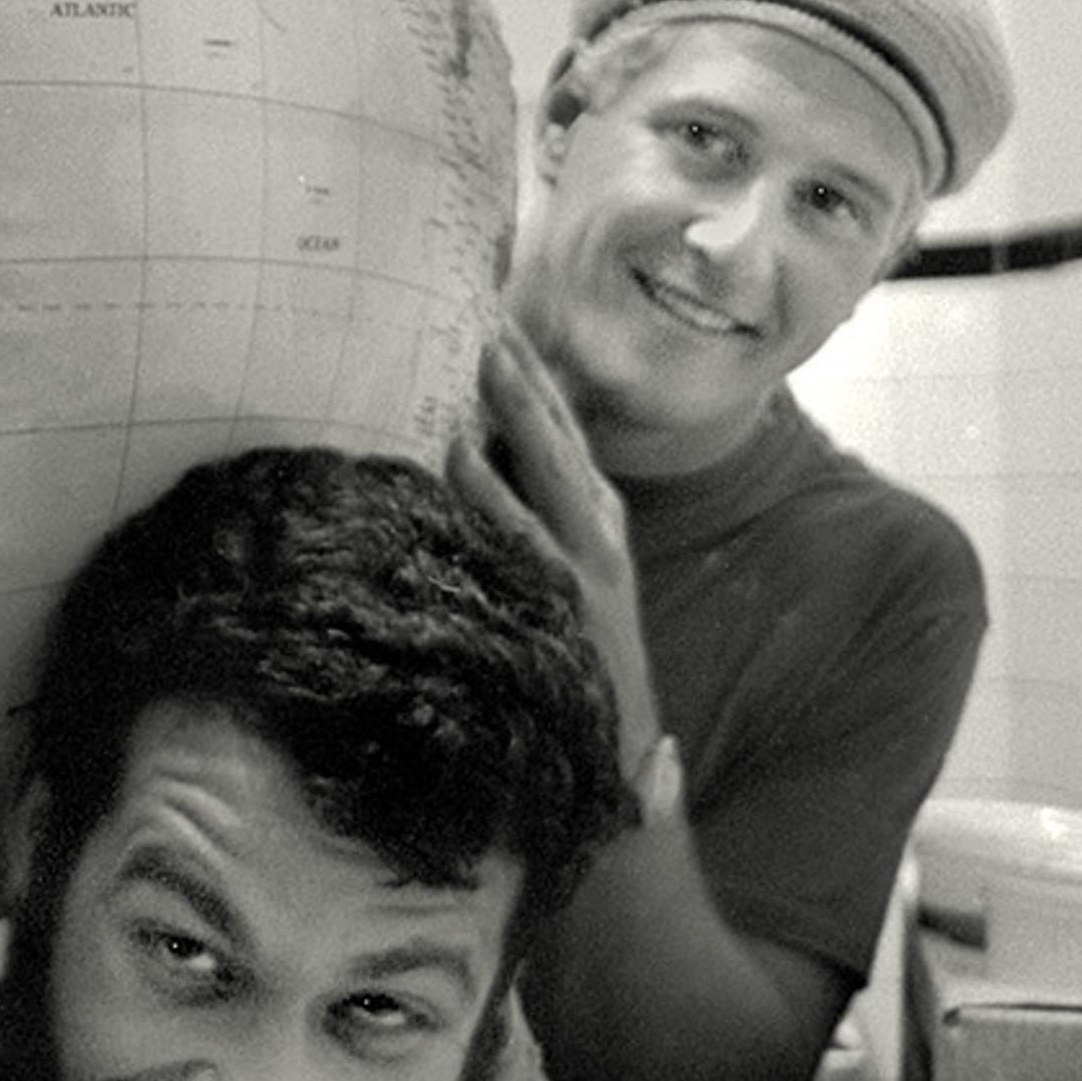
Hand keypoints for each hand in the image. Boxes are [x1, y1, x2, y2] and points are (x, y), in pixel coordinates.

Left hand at [449, 314, 660, 779]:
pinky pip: (516, 535)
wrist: (622, 767)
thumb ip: (531, 536)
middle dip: (527, 376)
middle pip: (562, 438)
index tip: (503, 327)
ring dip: (516, 411)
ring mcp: (585, 569)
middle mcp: (600, 538)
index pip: (567, 438)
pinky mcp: (564, 605)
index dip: (537, 381)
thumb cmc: (579, 675)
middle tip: (489, 313)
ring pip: (549, 471)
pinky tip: (459, 455)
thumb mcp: (566, 590)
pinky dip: (489, 491)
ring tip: (482, 357)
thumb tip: (471, 475)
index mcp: (600, 527)